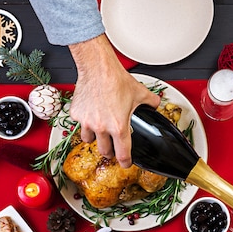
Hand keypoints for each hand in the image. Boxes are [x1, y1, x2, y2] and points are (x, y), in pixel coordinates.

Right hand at [68, 34, 160, 167]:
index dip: (125, 162)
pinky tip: (91, 114)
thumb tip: (156, 105)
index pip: (122, 154)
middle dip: (110, 152)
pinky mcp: (76, 114)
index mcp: (119, 126)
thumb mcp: (140, 93)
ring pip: (88, 140)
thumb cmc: (116, 79)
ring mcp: (87, 122)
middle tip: (113, 147)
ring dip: (95, 138)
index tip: (126, 163)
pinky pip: (80, 124)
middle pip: (105, 151)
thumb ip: (151, 102)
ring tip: (100, 131)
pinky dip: (85, 122)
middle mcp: (102, 127)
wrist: (98, 68)